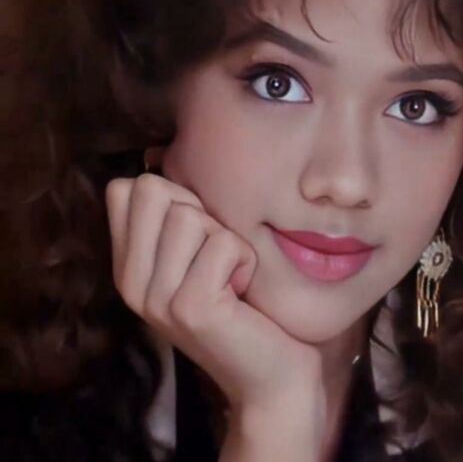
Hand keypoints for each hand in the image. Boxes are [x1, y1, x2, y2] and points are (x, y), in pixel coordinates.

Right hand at [104, 169, 325, 422]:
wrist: (268, 374)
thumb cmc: (241, 304)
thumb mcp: (196, 256)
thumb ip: (172, 217)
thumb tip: (158, 157)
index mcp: (129, 266)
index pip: (124, 188)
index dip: (172, 196)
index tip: (197, 234)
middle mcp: (132, 282)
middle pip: (152, 190)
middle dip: (199, 212)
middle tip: (215, 256)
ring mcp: (157, 298)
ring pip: (190, 215)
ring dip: (226, 239)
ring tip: (230, 277)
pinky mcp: (190, 307)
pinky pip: (224, 244)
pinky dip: (246, 260)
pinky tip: (242, 292)